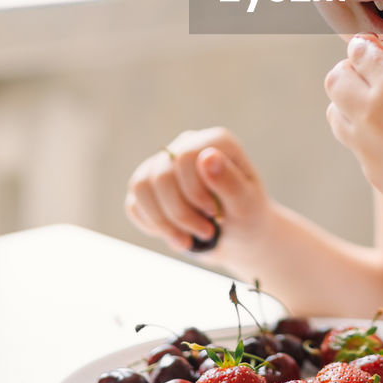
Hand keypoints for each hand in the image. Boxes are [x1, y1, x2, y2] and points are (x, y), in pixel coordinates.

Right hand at [125, 126, 270, 259]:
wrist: (239, 238)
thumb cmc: (248, 217)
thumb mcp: (246, 205)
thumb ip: (229, 181)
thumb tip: (206, 156)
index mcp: (215, 142)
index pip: (185, 157)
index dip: (194, 191)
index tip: (213, 214)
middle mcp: (187, 145)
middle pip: (161, 176)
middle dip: (180, 213)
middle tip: (206, 233)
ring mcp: (165, 165)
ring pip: (141, 186)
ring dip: (163, 222)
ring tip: (187, 240)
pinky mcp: (150, 187)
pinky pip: (134, 204)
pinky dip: (153, 226)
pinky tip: (177, 234)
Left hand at [324, 34, 382, 225]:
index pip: (358, 51)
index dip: (367, 47)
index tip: (378, 51)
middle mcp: (375, 112)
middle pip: (336, 80)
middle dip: (352, 72)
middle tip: (375, 76)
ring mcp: (369, 148)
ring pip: (336, 113)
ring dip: (351, 104)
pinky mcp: (373, 175)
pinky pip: (356, 145)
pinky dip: (367, 135)